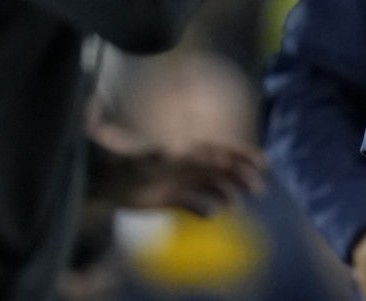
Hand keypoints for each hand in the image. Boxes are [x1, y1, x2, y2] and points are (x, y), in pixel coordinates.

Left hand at [114, 141, 266, 216]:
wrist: (103, 177)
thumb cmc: (130, 159)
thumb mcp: (156, 155)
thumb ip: (182, 156)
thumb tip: (212, 155)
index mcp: (191, 149)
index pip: (224, 149)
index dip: (244, 155)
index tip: (262, 164)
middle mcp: (191, 164)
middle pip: (225, 169)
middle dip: (243, 177)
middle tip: (258, 190)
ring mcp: (183, 181)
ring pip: (214, 188)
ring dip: (229, 195)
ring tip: (238, 208)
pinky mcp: (172, 199)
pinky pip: (195, 205)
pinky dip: (206, 210)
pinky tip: (211, 215)